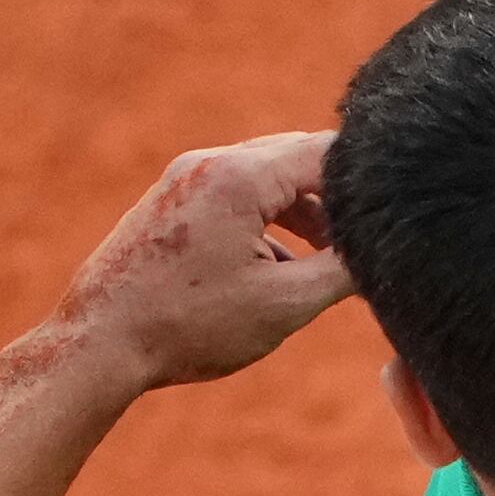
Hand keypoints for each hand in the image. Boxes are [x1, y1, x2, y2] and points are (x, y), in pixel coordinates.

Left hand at [39, 132, 353, 391]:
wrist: (98, 343)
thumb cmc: (188, 327)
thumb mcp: (284, 304)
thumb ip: (343, 270)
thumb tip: (383, 252)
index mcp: (241, 176)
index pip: (328, 152)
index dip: (369, 184)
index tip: (396, 215)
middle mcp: (210, 163)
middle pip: (297, 157)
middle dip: (338, 197)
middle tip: (369, 239)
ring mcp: (184, 179)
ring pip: (266, 178)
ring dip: (303, 213)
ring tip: (330, 260)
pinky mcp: (170, 202)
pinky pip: (234, 195)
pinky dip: (266, 222)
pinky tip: (278, 270)